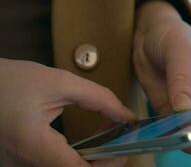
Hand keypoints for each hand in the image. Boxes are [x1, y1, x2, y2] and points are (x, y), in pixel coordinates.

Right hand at [0, 59, 133, 166]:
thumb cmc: (14, 80)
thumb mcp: (60, 82)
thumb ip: (98, 98)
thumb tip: (128, 116)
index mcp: (35, 146)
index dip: (109, 163)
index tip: (124, 145)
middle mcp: (28, 163)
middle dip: (105, 160)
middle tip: (121, 138)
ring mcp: (25, 165)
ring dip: (95, 159)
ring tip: (110, 136)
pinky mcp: (27, 161)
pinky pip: (60, 166)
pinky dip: (82, 157)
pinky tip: (94, 140)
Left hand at [134, 0, 190, 153]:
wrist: (149, 37)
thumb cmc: (172, 35)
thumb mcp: (177, 51)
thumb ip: (181, 81)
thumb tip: (185, 112)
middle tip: (190, 136)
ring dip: (189, 140)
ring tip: (175, 138)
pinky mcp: (175, 114)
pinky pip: (177, 132)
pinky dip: (171, 137)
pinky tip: (162, 136)